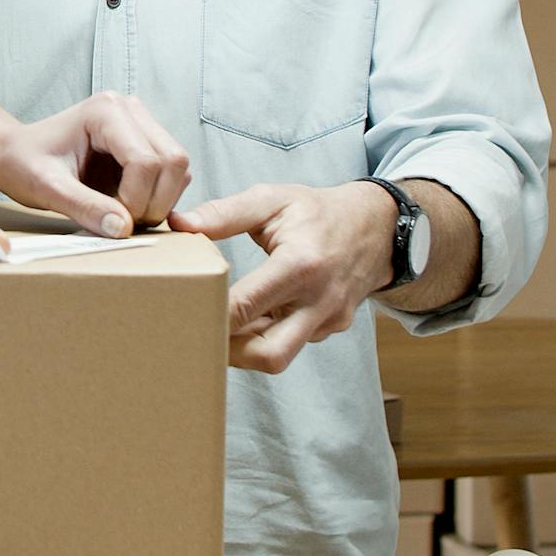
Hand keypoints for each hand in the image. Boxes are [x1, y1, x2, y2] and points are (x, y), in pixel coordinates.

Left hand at [0, 91, 190, 238]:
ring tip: (120, 214)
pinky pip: (172, 175)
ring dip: (159, 201)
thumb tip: (123, 228)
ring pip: (178, 168)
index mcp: (105, 111)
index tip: (112, 219)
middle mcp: (130, 109)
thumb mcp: (46, 188)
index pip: (146, 160)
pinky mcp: (146, 143)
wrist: (13, 154)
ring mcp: (141, 124)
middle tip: (122, 222)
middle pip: (173, 160)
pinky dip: (157, 197)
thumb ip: (83, 207)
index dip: (136, 199)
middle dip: (154, 201)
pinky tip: (125, 206)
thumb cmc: (23, 163)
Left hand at [169, 181, 395, 373]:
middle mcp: (319, 300)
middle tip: (198, 334)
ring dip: (245, 348)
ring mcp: (330, 319)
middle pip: (270, 354)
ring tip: (216, 325)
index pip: (248, 306)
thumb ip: (223, 213)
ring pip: (280, 355)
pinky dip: (265, 337)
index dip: (212, 317)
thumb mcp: (271, 200)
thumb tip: (178, 223)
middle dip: (230, 353)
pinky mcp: (333, 327)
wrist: (376, 225)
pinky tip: (246, 319)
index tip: (181, 313)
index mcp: (300, 264)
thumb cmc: (316, 211)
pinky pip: (294, 343)